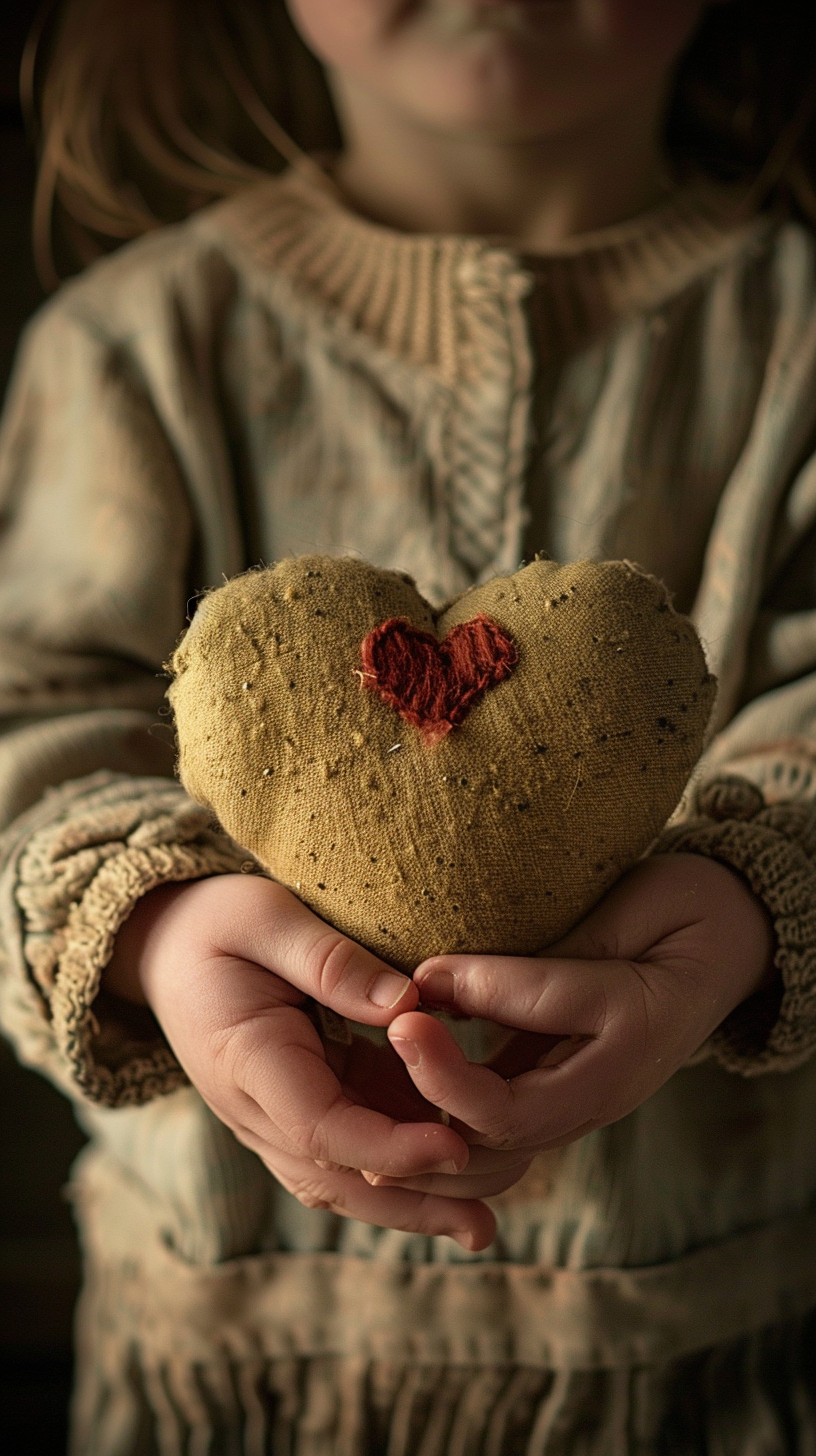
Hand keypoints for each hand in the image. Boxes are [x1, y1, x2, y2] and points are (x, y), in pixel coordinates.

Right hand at [103, 875, 496, 1248]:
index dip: (388, 1146)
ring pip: (341, 1181)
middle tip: (484, 1226)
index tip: (456, 1145)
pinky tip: (454, 1179)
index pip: (319, 1127)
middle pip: (334, 1176)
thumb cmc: (217, 922)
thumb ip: (331, 960)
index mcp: (245, 1060)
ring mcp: (271, 1118)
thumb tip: (406, 1003)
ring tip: (480, 1228)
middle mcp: (254, 1107)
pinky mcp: (296, 1110)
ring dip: (407, 1207)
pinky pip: (347, 1155)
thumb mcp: (267, 916)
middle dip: (410, 1203)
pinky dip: (396, 1174)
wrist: (166, 946)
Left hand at [375, 854, 774, 1197]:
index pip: (503, 1112)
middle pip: (483, 1148)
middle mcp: (586, 1102)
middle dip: (418, 1113)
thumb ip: (525, 973)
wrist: (727, 929)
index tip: (403, 1019)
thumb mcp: (612, 934)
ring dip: (422, 1125)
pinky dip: (440, 1105)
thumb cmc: (678, 918)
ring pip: (483, 1146)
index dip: (444, 1076)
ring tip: (364, 1085)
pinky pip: (490, 1111)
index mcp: (608, 1077)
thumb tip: (428, 982)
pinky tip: (396, 1073)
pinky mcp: (550, 1075)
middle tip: (370, 1054)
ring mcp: (568, 1093)